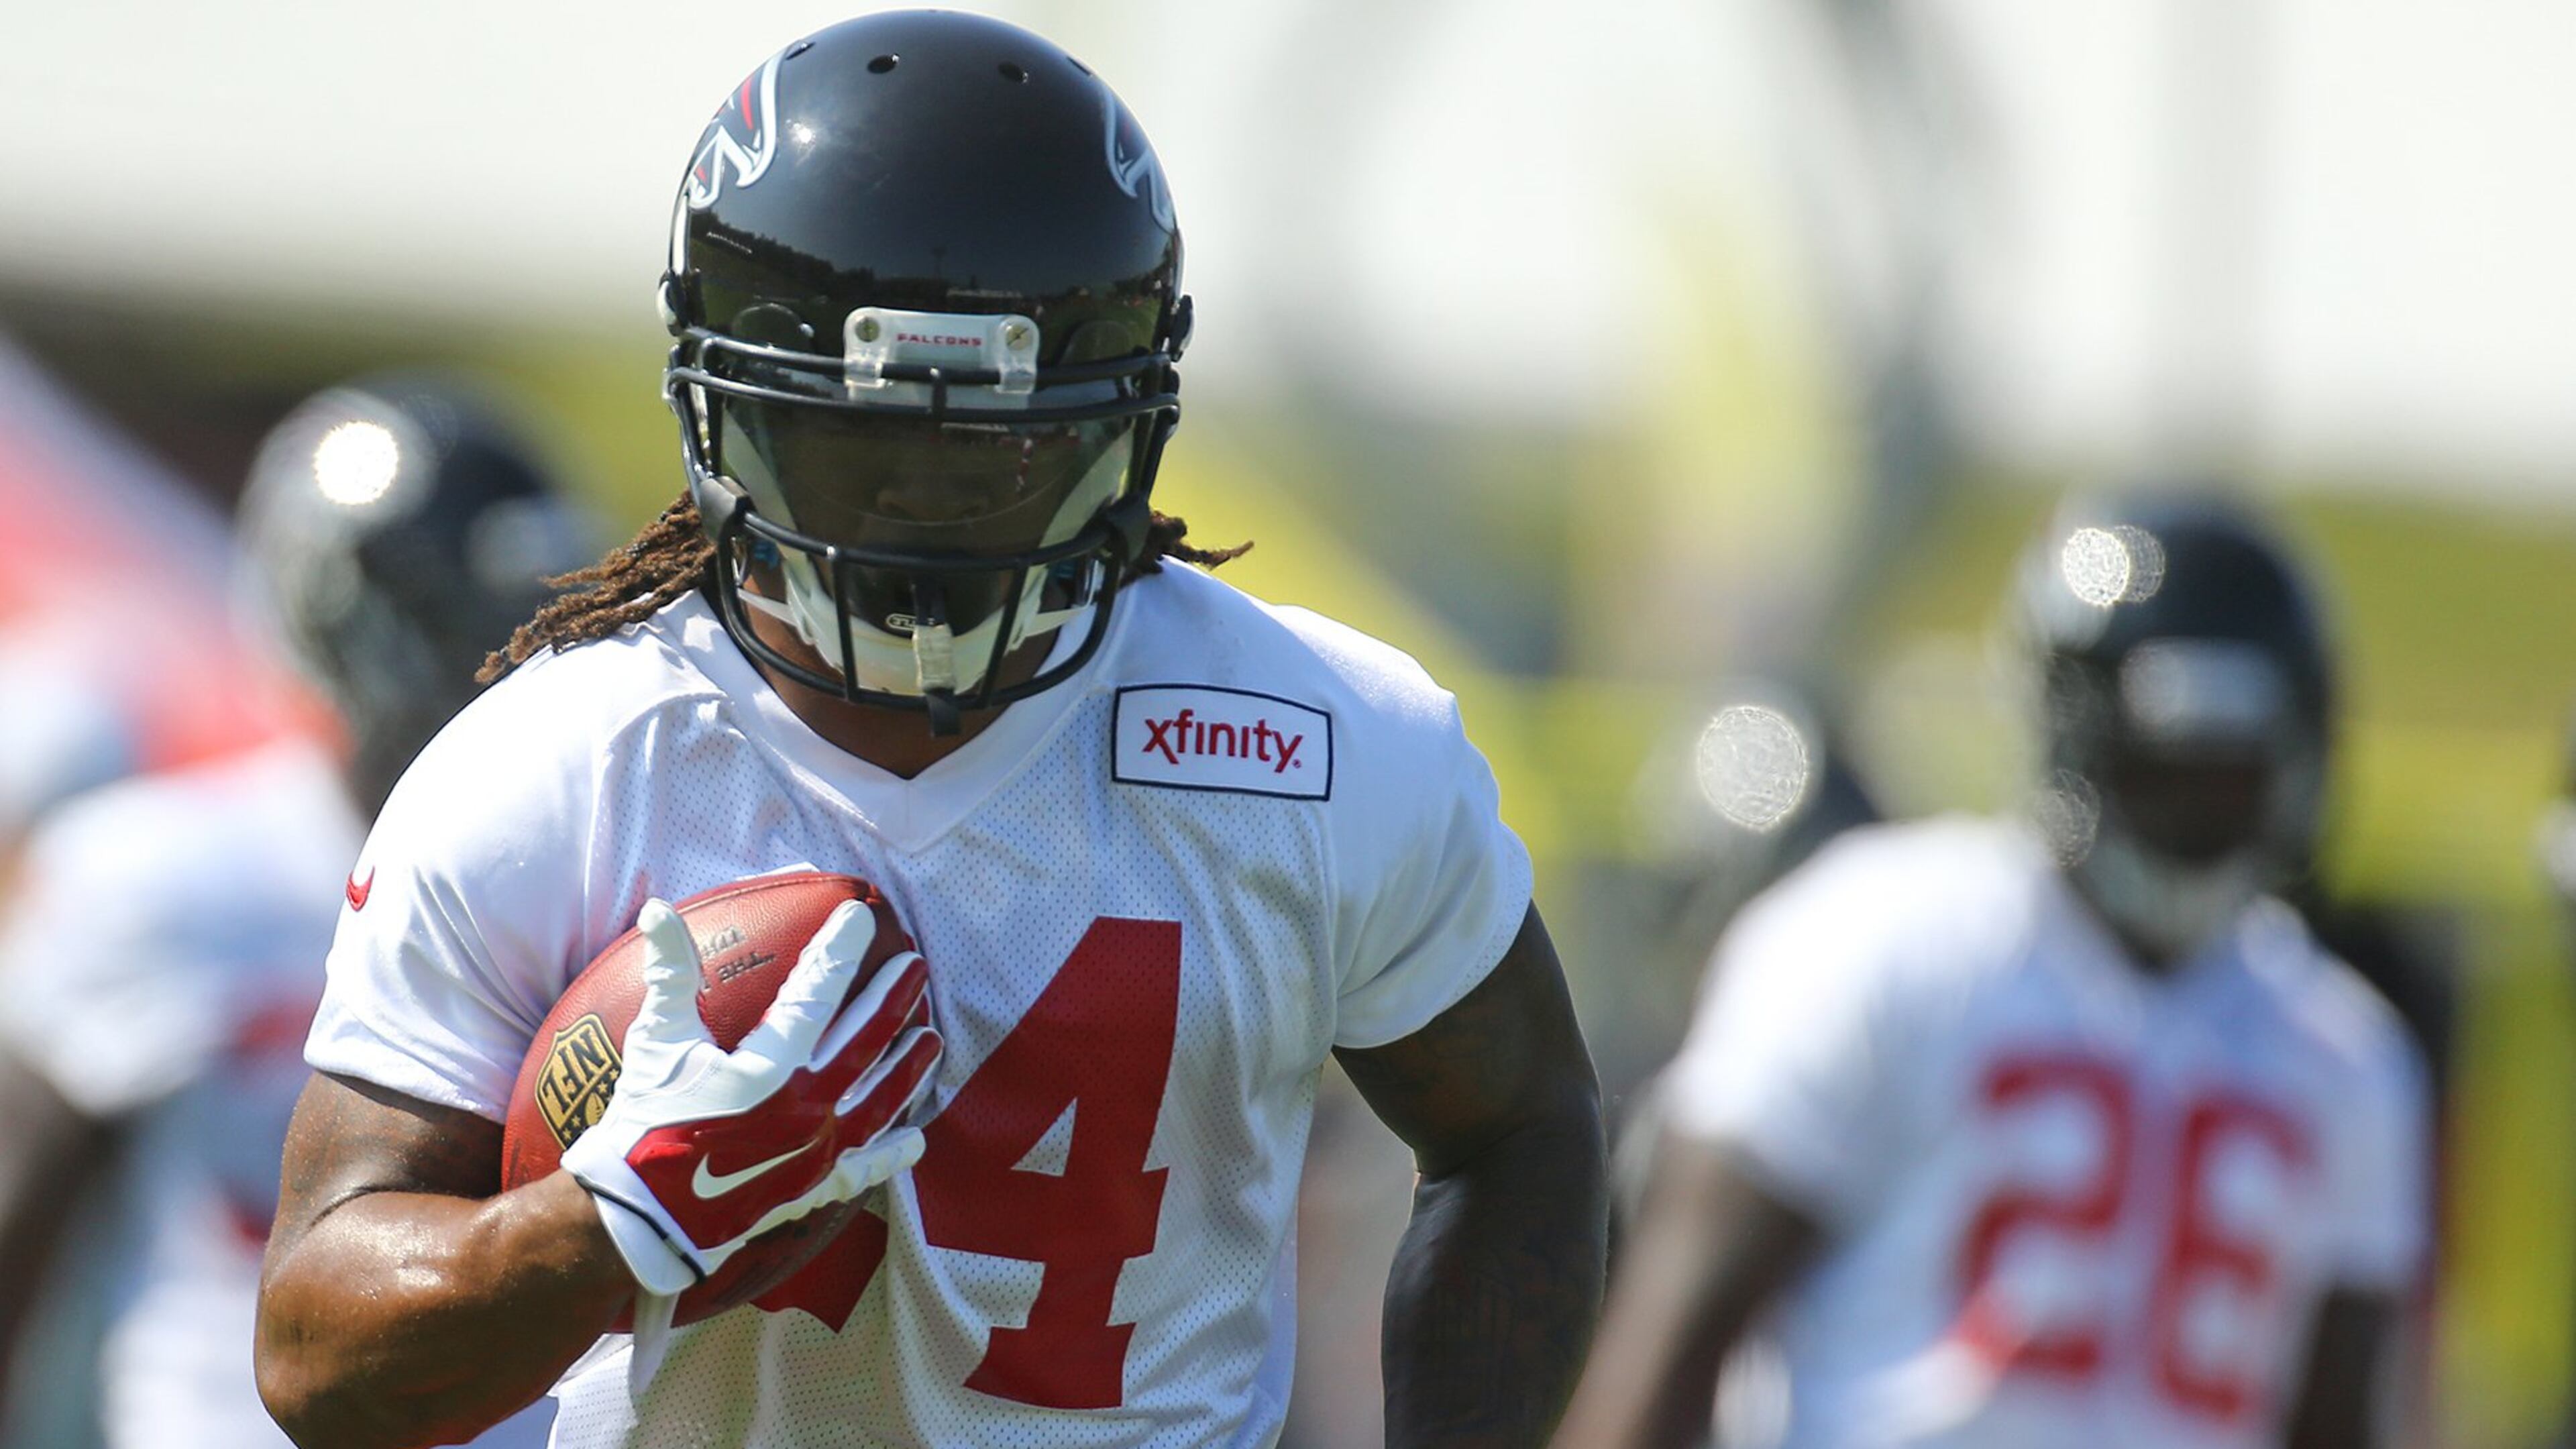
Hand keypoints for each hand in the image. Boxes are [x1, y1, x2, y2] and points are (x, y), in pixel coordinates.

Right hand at [562, 897, 940, 1295]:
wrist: (634, 1219)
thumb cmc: (643, 1125)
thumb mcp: (657, 1043)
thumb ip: (670, 974)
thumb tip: (657, 911)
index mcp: (769, 1069)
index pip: (815, 994)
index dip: (837, 951)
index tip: (862, 917)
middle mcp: (806, 1109)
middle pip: (865, 1042)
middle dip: (893, 999)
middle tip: (916, 967)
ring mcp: (815, 1152)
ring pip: (879, 1101)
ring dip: (908, 1068)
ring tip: (934, 1039)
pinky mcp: (811, 1188)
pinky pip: (862, 1169)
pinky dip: (891, 1155)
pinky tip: (916, 1139)